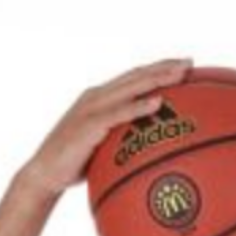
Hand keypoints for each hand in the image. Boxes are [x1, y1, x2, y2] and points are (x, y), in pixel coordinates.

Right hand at [21, 58, 193, 197]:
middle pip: (136, 75)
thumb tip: (149, 148)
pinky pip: (118, 114)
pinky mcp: (89, 125)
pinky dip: (138, 107)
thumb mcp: (104, 146)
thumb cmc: (76, 164)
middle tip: (190, 61)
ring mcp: (92, 108)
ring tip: (181, 74)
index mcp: (101, 98)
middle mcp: (97, 96)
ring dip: (157, 79)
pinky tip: (157, 103)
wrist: (45, 173)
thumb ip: (122, 138)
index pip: (134, 77)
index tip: (182, 64)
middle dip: (164, 66)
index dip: (157, 67)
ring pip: (130, 87)